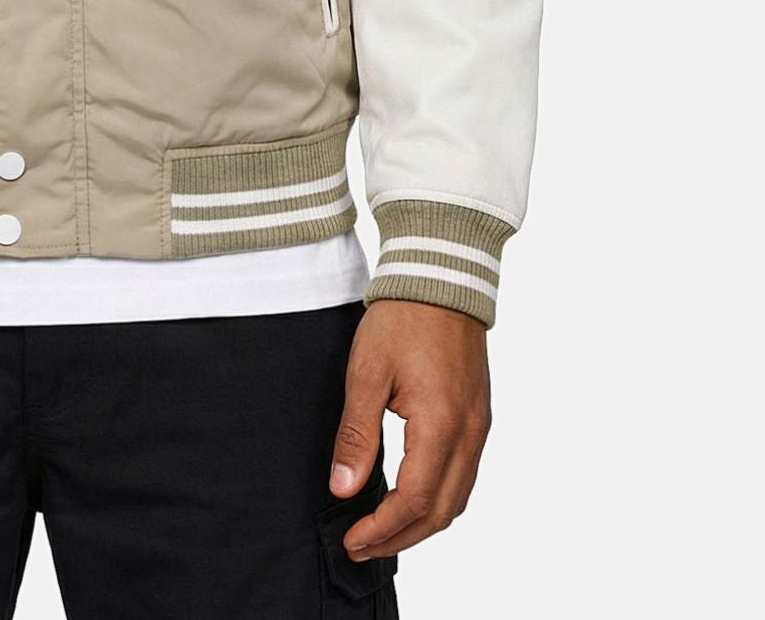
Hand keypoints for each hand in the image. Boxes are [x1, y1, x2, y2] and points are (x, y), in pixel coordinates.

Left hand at [329, 300, 491, 560]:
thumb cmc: (401, 318)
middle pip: (442, 512)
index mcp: (441, 424)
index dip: (382, 529)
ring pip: (458, 498)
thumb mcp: (366, 373)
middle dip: (401, 537)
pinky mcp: (478, 416)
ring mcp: (479, 426)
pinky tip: (412, 497)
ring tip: (383, 531)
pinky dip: (439, 498)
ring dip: (422, 523)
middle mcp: (469, 433)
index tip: (352, 540)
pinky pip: (465, 475)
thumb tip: (344, 489)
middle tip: (362, 546)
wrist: (440, 277)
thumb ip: (357, 435)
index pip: (414, 501)